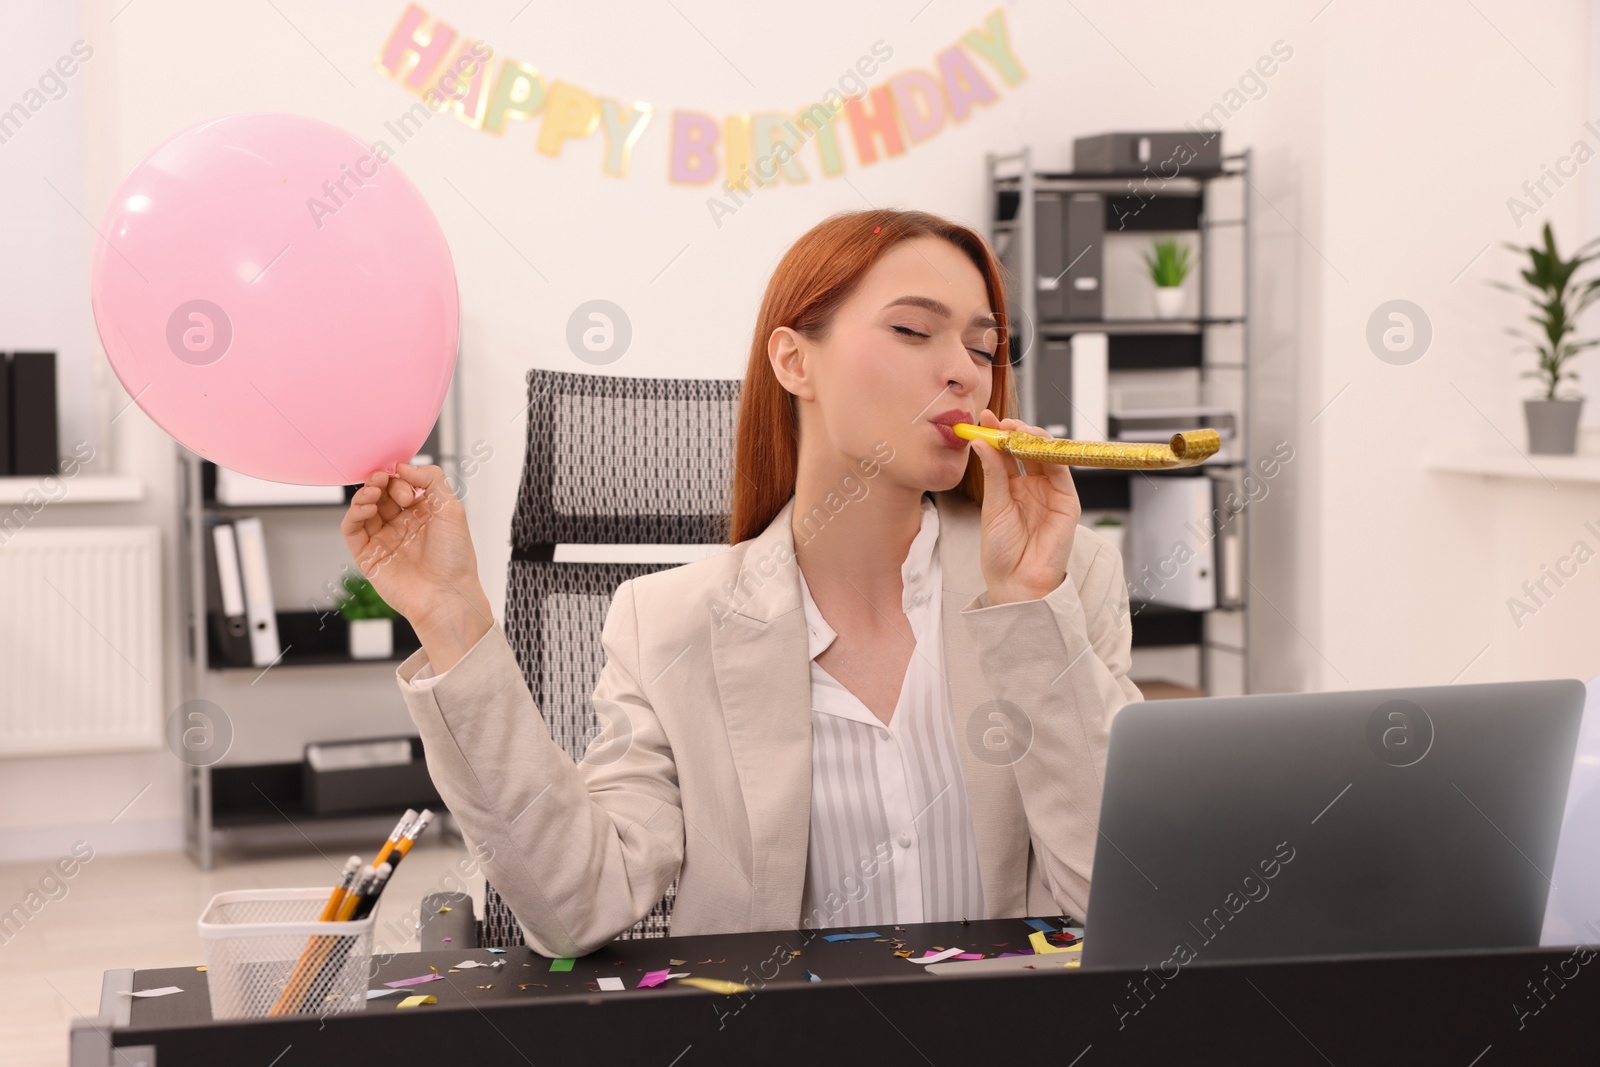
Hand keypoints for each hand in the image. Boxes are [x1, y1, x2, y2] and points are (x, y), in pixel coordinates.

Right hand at [341, 463, 492, 659]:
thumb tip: (403, 466)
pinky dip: (354, 514)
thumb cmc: (455, 557)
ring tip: (374, 489)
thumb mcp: (451, 508)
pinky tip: (366, 506)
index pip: (400, 486)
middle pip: (380, 494)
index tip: (405, 481)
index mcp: (422, 514)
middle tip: (385, 481)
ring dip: (364, 494)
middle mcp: (402, 525)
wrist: (447, 595)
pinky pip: (352, 530)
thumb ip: (431, 479)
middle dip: (380, 482)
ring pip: (364, 509)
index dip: (399, 478)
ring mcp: (383, 540)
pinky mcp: (368, 556)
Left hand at [966, 409, 1081, 604]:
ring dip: (1031, 437)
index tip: (984, 419)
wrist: (1016, 583)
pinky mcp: (1068, 501)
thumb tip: (982, 442)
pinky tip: (1031, 445)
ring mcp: (1051, 492)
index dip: (997, 435)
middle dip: (1014, 431)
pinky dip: (1048, 454)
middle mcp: (1034, 487)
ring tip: (1013, 429)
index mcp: (1013, 488)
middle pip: (1028, 449)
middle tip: (998, 421)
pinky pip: (1061, 470)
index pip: (1007, 453)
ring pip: (1046, 455)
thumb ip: (992, 472)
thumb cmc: (1002, 553)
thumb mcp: (993, 506)